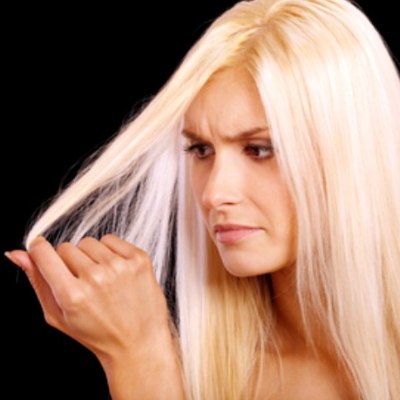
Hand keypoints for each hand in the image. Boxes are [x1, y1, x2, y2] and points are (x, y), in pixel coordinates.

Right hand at [5, 235, 171, 364]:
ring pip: (88, 242)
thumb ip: (37, 281)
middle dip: (68, 261)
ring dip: (90, 256)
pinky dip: (109, 251)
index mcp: (72, 295)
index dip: (39, 250)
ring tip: (100, 280)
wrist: (138, 341)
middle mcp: (96, 278)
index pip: (44, 252)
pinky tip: (115, 272)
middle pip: (66, 246)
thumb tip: (17, 253)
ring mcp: (120, 267)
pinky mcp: (138, 259)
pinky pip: (110, 239)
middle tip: (81, 283)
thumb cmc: (96, 333)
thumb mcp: (58, 316)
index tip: (41, 251)